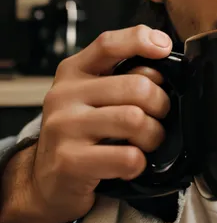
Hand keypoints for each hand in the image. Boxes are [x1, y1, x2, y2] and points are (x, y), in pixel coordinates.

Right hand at [6, 25, 172, 222]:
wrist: (46, 181)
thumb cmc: (79, 134)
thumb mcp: (92, 96)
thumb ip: (121, 75)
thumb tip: (161, 61)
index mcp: (73, 72)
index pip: (109, 44)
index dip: (141, 40)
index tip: (164, 48)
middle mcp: (64, 95)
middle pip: (136, 86)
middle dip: (160, 104)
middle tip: (158, 117)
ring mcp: (65, 127)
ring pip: (135, 119)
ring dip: (153, 135)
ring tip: (147, 142)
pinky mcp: (70, 161)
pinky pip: (127, 156)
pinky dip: (140, 162)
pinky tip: (131, 164)